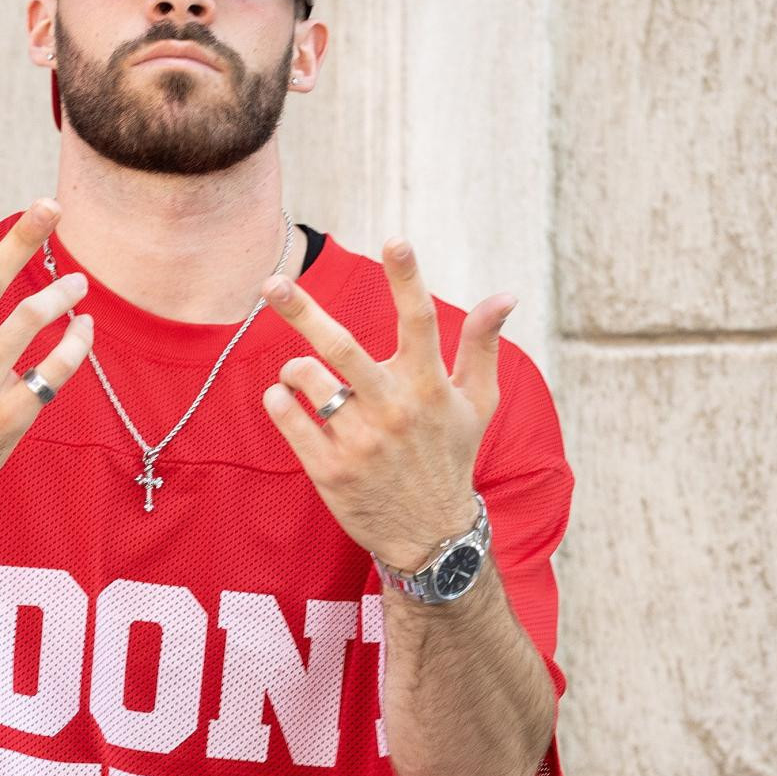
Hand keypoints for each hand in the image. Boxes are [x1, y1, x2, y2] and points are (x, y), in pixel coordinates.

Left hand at [261, 241, 512, 570]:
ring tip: (301, 375)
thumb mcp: (476, 403)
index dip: (408, 278)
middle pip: (342, 348)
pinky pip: (288, 420)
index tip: (396, 240)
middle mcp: (394, 411)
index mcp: (430, 387)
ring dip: (294, 369)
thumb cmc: (450, 456)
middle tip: (272, 281)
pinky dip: (278, 401)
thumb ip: (482, 345)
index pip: (420, 321)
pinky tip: (285, 399)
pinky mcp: (330, 470)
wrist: (430, 535)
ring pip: (307, 381)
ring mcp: (359, 442)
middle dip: (304, 310)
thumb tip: (505, 295)